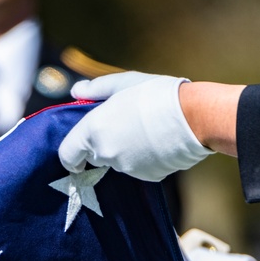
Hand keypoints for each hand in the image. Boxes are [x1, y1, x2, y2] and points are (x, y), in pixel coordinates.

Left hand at [59, 72, 213, 181]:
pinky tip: (158, 142)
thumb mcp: (123, 83)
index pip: (67, 154)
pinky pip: (138, 169)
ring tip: (147, 130)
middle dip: (104, 144)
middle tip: (125, 125)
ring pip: (118, 162)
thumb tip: (75, 91)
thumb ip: (95, 89)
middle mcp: (105, 153)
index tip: (77, 153)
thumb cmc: (156, 94)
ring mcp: (126, 168)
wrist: (193, 117)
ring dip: (126, 150)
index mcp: (93, 130)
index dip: (70, 155)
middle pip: (95, 156)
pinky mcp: (146, 177)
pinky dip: (144, 159)